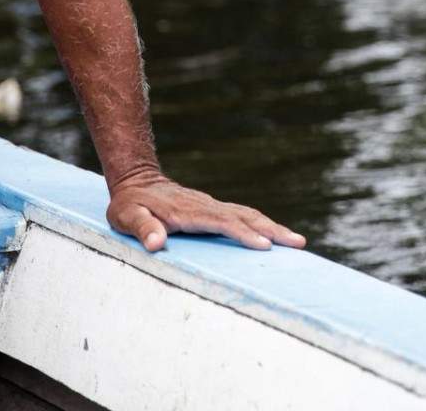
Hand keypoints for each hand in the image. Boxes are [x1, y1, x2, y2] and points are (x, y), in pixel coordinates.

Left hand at [106, 173, 306, 251]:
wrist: (138, 180)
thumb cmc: (130, 204)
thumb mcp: (126, 216)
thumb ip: (142, 228)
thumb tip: (156, 244)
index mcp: (189, 212)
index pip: (222, 222)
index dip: (243, 234)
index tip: (264, 245)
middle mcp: (207, 207)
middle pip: (246, 216)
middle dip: (273, 230)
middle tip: (298, 243)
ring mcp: (213, 206)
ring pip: (249, 214)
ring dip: (274, 227)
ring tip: (298, 241)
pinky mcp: (215, 209)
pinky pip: (244, 216)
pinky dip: (263, 224)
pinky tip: (275, 234)